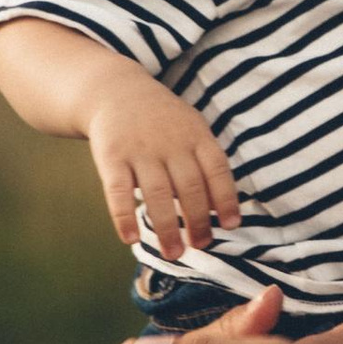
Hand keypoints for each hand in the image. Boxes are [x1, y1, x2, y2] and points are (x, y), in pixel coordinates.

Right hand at [84, 73, 240, 261]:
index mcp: (196, 135)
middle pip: (190, 186)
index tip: (231, 226)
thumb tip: (220, 209)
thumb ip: (205, 163)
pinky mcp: (111, 156)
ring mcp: (140, 149)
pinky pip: (118, 191)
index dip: (226, 199)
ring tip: (173, 254)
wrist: (115, 90)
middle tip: (201, 247)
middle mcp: (170, 142)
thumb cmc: (162, 120)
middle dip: (198, 221)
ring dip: (168, 227)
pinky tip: (130, 239)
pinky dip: (124, 217)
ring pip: (158, 193)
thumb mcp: (191, 128)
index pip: (217, 169)